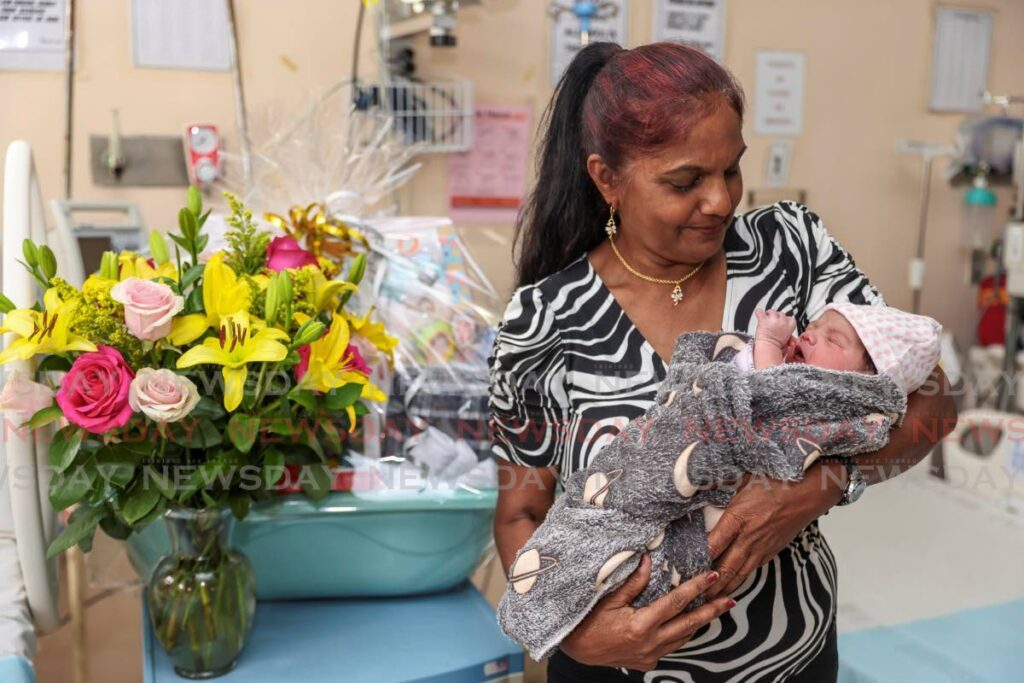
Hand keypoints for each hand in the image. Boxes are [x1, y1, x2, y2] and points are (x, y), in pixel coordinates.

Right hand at [560, 554, 735, 670]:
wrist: (575, 649)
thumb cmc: (587, 620)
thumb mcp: (608, 598)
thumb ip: (633, 582)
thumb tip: (649, 559)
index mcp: (641, 625)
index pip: (675, 602)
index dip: (696, 588)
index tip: (711, 575)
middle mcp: (650, 643)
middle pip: (689, 624)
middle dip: (711, 610)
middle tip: (729, 598)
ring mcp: (650, 655)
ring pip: (683, 638)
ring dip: (699, 623)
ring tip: (714, 608)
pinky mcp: (647, 662)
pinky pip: (671, 646)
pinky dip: (682, 633)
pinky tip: (688, 624)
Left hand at [705, 468, 840, 598]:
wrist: (808, 493)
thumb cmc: (775, 482)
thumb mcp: (742, 479)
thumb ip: (719, 484)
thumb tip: (698, 481)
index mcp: (738, 518)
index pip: (714, 544)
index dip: (698, 558)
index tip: (683, 568)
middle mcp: (749, 538)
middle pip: (725, 567)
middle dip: (709, 585)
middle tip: (693, 597)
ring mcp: (761, 547)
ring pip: (739, 573)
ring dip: (724, 589)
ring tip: (708, 601)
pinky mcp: (770, 551)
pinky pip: (752, 570)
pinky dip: (740, 580)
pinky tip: (731, 586)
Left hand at [754, 309, 796, 349]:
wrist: (768, 349)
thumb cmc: (777, 347)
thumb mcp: (787, 342)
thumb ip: (790, 338)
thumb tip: (793, 340)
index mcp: (790, 325)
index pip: (790, 318)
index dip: (785, 320)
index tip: (781, 324)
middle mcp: (782, 321)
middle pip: (780, 313)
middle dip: (776, 318)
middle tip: (772, 324)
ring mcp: (773, 320)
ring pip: (771, 311)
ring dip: (768, 315)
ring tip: (766, 321)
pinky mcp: (763, 320)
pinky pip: (759, 311)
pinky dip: (758, 313)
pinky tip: (759, 316)